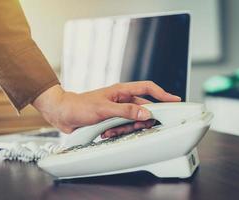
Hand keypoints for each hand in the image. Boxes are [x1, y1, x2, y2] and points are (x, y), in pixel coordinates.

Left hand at [33, 81, 180, 137]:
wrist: (64, 114)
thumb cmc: (80, 106)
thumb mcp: (104, 109)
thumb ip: (126, 112)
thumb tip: (146, 114)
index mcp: (121, 91)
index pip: (147, 89)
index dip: (162, 94)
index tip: (174, 100)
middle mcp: (121, 100)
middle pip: (142, 110)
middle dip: (138, 121)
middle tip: (132, 127)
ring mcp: (116, 110)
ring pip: (132, 121)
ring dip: (123, 129)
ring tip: (110, 130)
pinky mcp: (111, 120)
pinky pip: (122, 128)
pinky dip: (116, 133)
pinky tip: (105, 133)